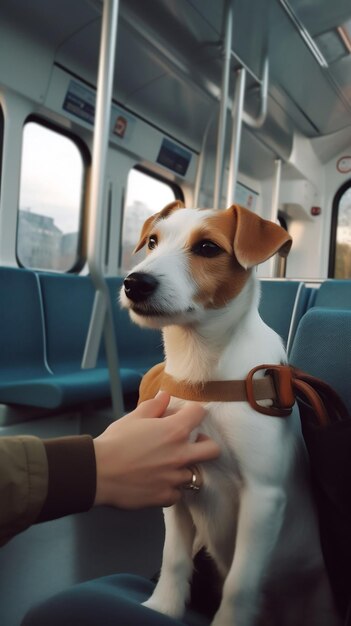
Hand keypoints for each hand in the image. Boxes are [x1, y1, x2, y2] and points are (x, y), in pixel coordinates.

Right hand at [93, 392, 219, 508]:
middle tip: (191, 444)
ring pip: (195, 475)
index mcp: (175, 431)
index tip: (185, 416)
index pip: (199, 414)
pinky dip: (170, 488)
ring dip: (184, 469)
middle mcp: (181, 454)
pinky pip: (177, 493)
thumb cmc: (115, 441)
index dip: (193, 412)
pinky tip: (158, 483)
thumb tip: (165, 396)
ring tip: (168, 466)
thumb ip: (154, 406)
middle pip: (212, 450)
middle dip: (205, 445)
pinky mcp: (165, 496)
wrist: (98, 472)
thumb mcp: (134, 418)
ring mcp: (175, 478)